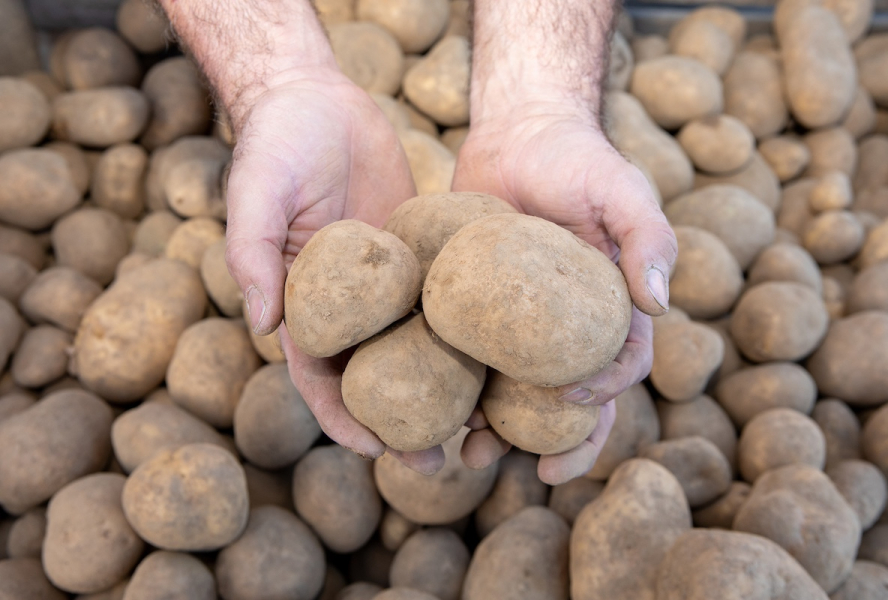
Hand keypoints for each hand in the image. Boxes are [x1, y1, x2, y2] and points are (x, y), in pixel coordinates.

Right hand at [224, 71, 444, 474]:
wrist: (316, 98)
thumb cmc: (273, 146)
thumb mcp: (254, 196)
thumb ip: (253, 257)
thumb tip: (263, 326)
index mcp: (303, 305)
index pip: (319, 376)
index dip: (342, 417)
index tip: (375, 451)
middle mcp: (350, 304)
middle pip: (377, 377)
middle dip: (403, 424)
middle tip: (440, 464)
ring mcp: (390, 282)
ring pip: (419, 349)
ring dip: (446, 392)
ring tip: (482, 429)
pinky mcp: (423, 253)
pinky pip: (447, 299)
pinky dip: (469, 333)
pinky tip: (503, 358)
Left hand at [451, 109, 676, 484]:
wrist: (519, 132)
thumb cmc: (579, 158)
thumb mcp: (622, 190)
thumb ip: (647, 240)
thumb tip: (661, 307)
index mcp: (609, 309)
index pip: (621, 365)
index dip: (605, 392)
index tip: (572, 401)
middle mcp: (565, 326)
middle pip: (570, 398)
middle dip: (560, 439)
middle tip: (538, 472)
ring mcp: (519, 322)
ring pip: (516, 390)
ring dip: (502, 427)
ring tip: (473, 452)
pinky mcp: (476, 307)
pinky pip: (469, 356)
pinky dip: (458, 386)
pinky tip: (438, 407)